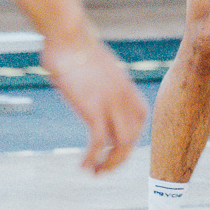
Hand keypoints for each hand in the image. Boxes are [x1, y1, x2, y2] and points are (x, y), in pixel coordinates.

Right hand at [41, 23, 146, 173]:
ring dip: (110, 162)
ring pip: (122, 143)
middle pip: (133, 135)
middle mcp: (123, 97)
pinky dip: (92, 158)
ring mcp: (111, 103)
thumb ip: (98, 81)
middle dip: (120, 157)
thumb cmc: (76, 46)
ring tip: (94, 172)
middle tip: (103, 169)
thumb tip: (86, 83)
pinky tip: (82, 165)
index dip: (131, 134)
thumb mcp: (95, 66)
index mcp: (126, 86)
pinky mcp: (93, 108)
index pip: (140, 117)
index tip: (116, 145)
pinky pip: (99, 142)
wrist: (70, 36)